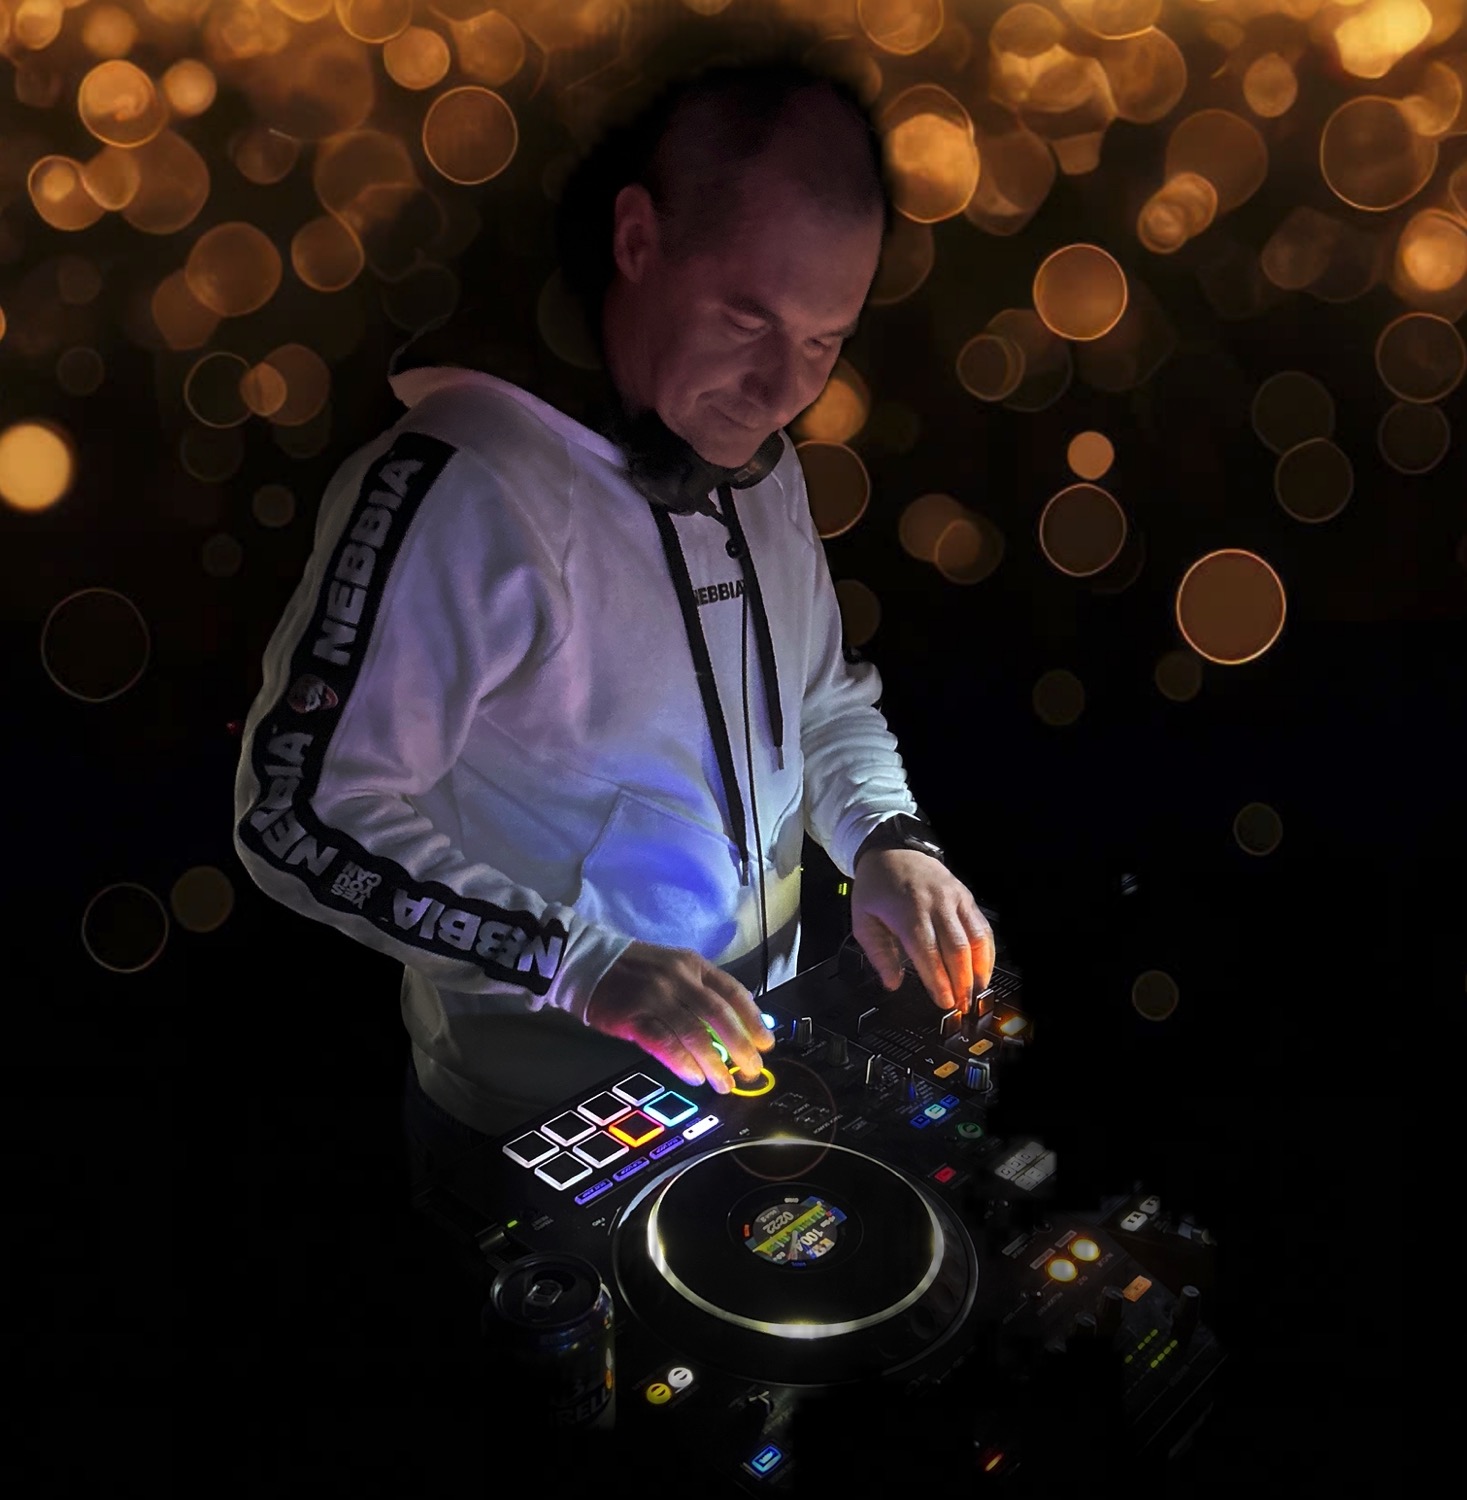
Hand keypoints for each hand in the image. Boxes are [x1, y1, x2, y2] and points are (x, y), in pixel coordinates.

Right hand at [584, 940, 775, 1092]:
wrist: (586, 961)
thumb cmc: (634, 970)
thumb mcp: (673, 968)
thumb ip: (701, 992)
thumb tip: (732, 1028)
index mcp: (693, 965)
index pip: (733, 992)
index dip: (753, 1020)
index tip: (766, 1043)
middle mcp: (678, 978)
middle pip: (719, 1015)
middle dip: (740, 1046)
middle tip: (752, 1070)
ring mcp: (655, 996)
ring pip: (694, 1033)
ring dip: (714, 1062)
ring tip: (724, 1083)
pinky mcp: (632, 1016)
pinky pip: (664, 1043)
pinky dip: (682, 1063)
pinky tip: (693, 1077)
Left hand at [851, 850, 994, 1012]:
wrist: (891, 851)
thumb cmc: (876, 887)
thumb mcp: (863, 920)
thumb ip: (878, 954)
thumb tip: (892, 982)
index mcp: (907, 912)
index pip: (927, 953)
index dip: (938, 981)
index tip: (943, 1001)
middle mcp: (934, 904)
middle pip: (956, 949)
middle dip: (962, 982)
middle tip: (962, 1005)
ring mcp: (954, 899)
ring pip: (975, 938)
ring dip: (979, 969)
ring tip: (976, 992)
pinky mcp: (966, 897)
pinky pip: (982, 927)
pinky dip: (986, 951)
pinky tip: (983, 969)